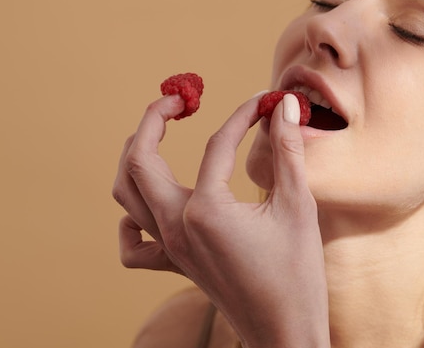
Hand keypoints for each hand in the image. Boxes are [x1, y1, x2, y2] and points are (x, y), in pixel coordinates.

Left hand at [113, 93, 329, 347]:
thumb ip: (287, 150)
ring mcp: (170, 247)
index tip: (260, 102)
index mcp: (206, 210)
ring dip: (134, 158)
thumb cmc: (297, 274)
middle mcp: (177, 227)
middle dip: (153, 120)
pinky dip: (130, 218)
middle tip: (178, 98)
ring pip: (125, 194)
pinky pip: (133, 243)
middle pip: (139, 161)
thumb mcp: (298, 206)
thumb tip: (285, 106)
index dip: (241, 115)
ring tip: (156, 134)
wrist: (286, 333)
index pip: (215, 144)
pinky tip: (148, 205)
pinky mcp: (174, 264)